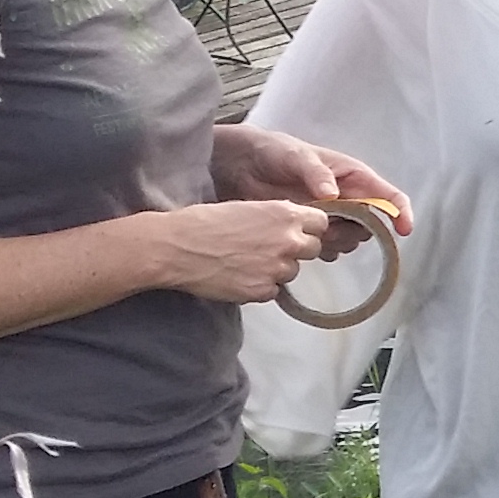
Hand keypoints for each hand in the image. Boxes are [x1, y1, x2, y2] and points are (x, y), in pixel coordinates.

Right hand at [156, 198, 335, 304]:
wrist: (177, 247)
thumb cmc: (205, 222)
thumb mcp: (248, 207)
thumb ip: (277, 218)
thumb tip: (292, 227)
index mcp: (286, 215)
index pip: (321, 223)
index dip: (309, 228)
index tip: (298, 231)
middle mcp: (289, 241)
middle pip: (313, 249)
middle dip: (296, 249)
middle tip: (269, 248)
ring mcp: (278, 269)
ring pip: (292, 272)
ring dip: (277, 269)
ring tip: (247, 262)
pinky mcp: (263, 291)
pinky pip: (273, 290)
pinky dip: (261, 286)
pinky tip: (239, 276)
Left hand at [212, 124, 406, 258]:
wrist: (243, 165)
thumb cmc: (275, 151)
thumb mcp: (296, 156)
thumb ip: (315, 173)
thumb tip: (333, 194)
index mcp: (354, 177)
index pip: (389, 196)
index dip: (400, 213)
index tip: (403, 229)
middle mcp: (349, 198)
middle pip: (371, 225)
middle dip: (357, 231)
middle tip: (329, 225)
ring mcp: (332, 216)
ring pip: (351, 240)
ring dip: (337, 241)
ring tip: (311, 228)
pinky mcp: (315, 230)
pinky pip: (330, 248)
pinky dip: (322, 249)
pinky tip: (304, 237)